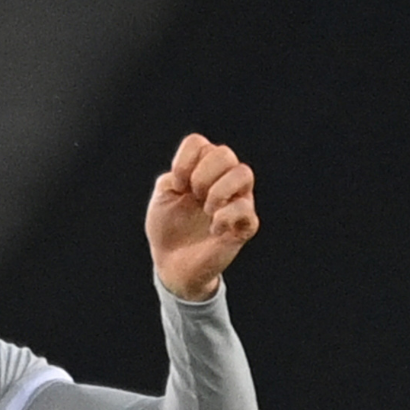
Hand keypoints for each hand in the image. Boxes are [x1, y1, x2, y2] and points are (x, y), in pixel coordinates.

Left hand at [146, 133, 258, 300]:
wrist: (172, 265)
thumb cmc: (168, 228)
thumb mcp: (163, 197)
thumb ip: (174, 176)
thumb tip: (192, 174)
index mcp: (201, 170)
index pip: (199, 144)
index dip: (184, 161)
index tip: (177, 185)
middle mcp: (223, 180)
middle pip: (224, 153)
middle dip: (202, 175)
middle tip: (193, 197)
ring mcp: (237, 201)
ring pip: (244, 173)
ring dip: (219, 190)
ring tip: (206, 209)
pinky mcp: (245, 226)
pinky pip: (245, 209)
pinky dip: (225, 216)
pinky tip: (214, 229)